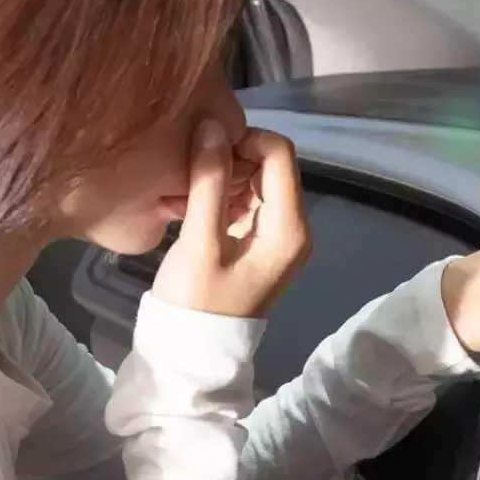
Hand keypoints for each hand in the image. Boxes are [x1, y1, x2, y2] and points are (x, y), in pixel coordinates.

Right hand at [153, 121, 311, 316]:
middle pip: (270, 165)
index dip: (244, 140)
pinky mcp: (259, 241)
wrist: (193, 353)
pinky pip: (246, 201)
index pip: (280, 153)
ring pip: (255, 181)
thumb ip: (208, 182)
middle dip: (231, 159)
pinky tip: (190, 206)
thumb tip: (212, 126)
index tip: (204, 150)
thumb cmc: (196, 301)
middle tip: (190, 174)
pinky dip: (221, 195)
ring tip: (185, 192)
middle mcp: (294, 227)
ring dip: (222, 177)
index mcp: (290, 228)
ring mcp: (278, 235)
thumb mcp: (198, 241)